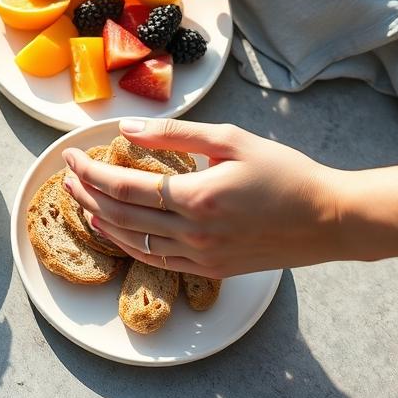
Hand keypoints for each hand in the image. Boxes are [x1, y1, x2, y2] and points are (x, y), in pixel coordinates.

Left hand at [62, 118, 345, 277]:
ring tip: (80, 200)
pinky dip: (128, 243)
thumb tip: (126, 128)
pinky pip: (156, 260)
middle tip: (67, 175)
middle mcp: (194, 232)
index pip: (124, 186)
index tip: (71, 156)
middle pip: (120, 215)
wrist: (329, 219)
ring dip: (100, 219)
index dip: (90, 171)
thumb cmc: (285, 173)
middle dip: (86, 193)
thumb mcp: (232, 140)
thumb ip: (175, 134)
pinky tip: (114, 229)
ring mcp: (202, 256)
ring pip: (133, 242)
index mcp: (197, 196)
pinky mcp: (211, 269)